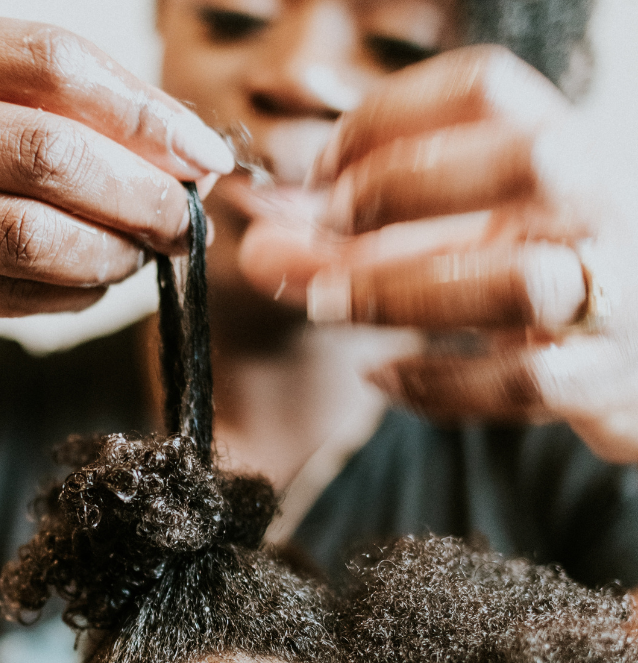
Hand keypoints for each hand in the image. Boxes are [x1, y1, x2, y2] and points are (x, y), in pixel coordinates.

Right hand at [0, 17, 232, 350]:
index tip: (203, 155)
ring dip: (107, 253)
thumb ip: (39, 114)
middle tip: (186, 224)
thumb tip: (179, 151)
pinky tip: (94, 288)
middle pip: (45, 150)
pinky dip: (66, 295)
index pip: (50, 58)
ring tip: (142, 259)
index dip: (142, 110)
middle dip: (138, 193)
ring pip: (26, 233)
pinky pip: (2, 293)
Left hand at [239, 46, 637, 462]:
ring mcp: (613, 293)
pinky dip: (437, 383)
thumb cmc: (525, 281)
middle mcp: (597, 207)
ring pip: (521, 281)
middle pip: (530, 158)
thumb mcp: (449, 240)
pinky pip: (524, 381)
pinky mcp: (601, 379)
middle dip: (408, 186)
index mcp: (557, 149)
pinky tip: (380, 375)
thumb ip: (348, 241)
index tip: (320, 170)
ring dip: (402, 293)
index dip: (390, 116)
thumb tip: (254, 242)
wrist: (634, 364)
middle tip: (328, 225)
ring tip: (325, 306)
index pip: (486, 87)